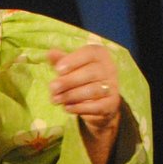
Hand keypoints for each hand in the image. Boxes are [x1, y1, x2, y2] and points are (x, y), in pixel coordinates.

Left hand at [48, 44, 125, 163]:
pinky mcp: (111, 107)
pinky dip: (79, 108)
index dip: (75, 61)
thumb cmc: (81, 82)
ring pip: (92, 91)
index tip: (59, 69)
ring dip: (71, 97)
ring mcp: (114, 89)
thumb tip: (49, 54)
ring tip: (56, 101)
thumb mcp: (71, 70)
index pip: (90, 54)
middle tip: (51, 90)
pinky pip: (94, 108)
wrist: (99, 107)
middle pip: (90, 74)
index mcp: (101, 56)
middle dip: (68, 82)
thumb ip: (62, 61)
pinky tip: (67, 109)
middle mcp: (111, 71)